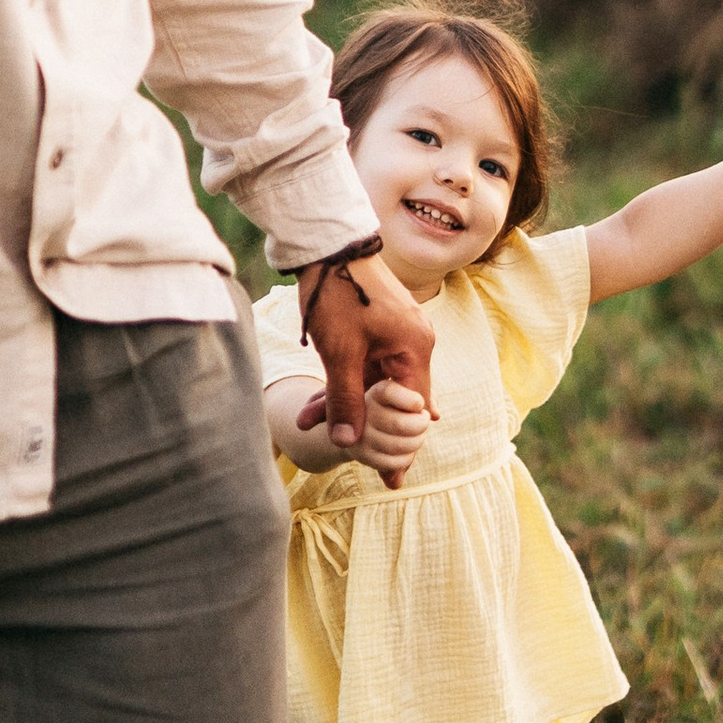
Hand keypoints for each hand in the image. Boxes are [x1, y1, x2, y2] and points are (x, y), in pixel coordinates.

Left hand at [298, 248, 436, 451]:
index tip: (394, 478)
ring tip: (307, 424)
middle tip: (353, 461)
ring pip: (371, 381)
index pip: (414, 411)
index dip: (403, 446)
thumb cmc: (339, 295)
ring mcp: (396, 332)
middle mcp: (413, 342)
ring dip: (342, 402)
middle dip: (363, 426)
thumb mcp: (341, 354)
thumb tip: (348, 444)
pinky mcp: (377, 326)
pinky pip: (363, 364)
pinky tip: (315, 402)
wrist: (328, 244)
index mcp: (415, 349)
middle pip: (392, 399)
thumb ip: (346, 400)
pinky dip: (342, 381)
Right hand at [358, 378, 430, 492]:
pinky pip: (395, 462)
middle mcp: (364, 413)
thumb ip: (426, 393)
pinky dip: (408, 457)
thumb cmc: (397, 403)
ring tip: (416, 434)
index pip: (390, 393)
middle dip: (421, 424)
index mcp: (376, 392)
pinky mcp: (364, 456)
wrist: (363, 423)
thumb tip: (436, 415)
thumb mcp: (409, 391)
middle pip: (401, 424)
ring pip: (401, 445)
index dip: (412, 401)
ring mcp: (362, 436)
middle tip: (423, 421)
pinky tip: (406, 449)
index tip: (420, 404)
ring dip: (417, 441)